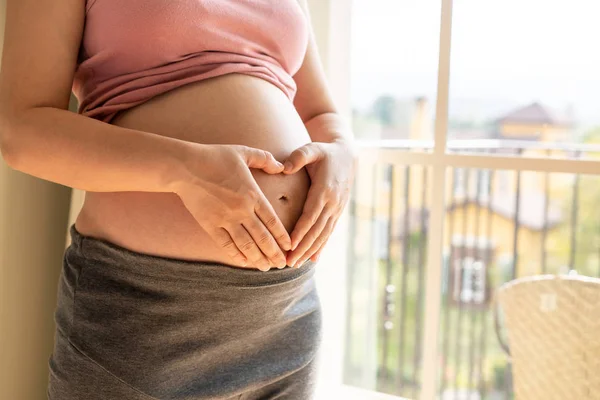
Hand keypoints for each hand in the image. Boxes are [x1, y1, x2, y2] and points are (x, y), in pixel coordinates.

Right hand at [174, 143, 291, 270]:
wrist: (184, 166)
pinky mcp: (210, 225)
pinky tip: (243, 263)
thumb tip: (281, 166)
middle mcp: (241, 210)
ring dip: (258, 258)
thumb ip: (264, 159)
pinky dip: (236, 255)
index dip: (282, 237)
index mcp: (253, 194)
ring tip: (266, 267)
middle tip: (282, 265)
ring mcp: (225, 220)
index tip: (289, 247)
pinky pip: (226, 244)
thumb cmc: (214, 156)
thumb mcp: (243, 152)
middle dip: (274, 253)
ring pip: (246, 245)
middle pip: (263, 238)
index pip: (273, 221)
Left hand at [282, 139, 356, 266]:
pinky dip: (321, 246)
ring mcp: (337, 209)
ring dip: (310, 251)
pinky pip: (329, 232)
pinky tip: (313, 259)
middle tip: (288, 262)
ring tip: (296, 264)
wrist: (347, 155)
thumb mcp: (312, 148)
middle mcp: (333, 202)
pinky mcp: (337, 212)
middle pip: (316, 230)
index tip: (290, 244)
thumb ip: (298, 156)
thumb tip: (284, 168)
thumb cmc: (325, 152)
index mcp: (324, 189)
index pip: (311, 215)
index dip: (301, 231)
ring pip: (323, 235)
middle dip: (303, 247)